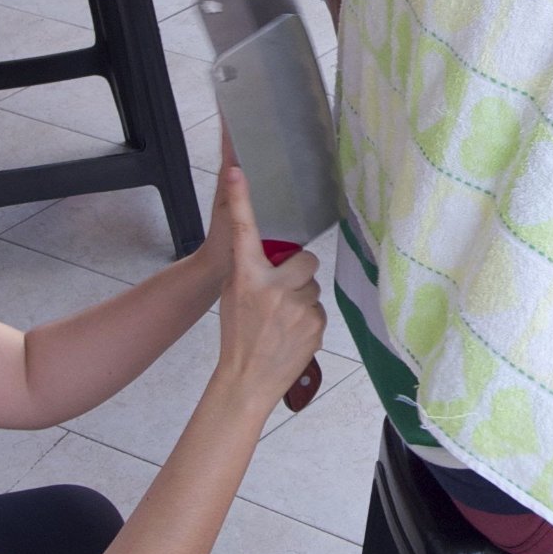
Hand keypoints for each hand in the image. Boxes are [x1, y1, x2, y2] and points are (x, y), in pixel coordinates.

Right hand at [212, 165, 323, 413]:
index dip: (241, 200)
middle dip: (298, 272)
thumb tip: (273, 254)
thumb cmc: (238, 335)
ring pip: (313, 287)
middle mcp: (275, 288)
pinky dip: (308, 317)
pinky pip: (318, 308)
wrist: (247, 380)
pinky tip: (291, 333)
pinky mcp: (317, 324)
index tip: (237, 173)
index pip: (245, 232)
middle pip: (306, 260)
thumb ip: (251, 270)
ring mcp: (300, 307)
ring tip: (282, 320)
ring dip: (302, 297)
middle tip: (281, 291)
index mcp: (248, 278)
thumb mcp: (233, 296)